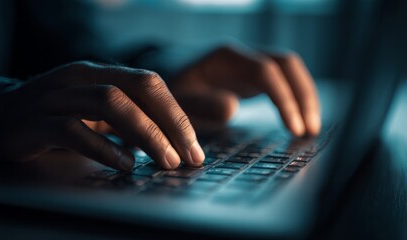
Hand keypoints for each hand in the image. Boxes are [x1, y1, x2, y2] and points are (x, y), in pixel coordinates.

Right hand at [0, 61, 204, 169]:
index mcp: (101, 73)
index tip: (194, 147)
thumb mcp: (96, 111)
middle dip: (170, 123)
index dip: (177, 114)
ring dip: (146, 134)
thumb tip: (173, 140)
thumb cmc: (57, 116)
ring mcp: (58, 96)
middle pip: (137, 89)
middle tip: (189, 156)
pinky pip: (74, 130)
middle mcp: (82, 78)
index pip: (150, 83)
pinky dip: (104, 148)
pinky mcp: (36, 121)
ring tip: (167, 161)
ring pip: (110, 103)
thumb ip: (130, 119)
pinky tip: (125, 165)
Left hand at [171, 45, 320, 136]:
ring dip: (304, 96)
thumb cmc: (171, 89)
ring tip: (310, 129)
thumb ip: (200, 104)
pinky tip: (297, 120)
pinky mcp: (252, 75)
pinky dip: (293, 98)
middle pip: (286, 64)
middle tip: (310, 130)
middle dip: (303, 95)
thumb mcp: (177, 100)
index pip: (266, 71)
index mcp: (225, 57)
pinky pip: (281, 80)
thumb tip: (232, 109)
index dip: (284, 98)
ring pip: (288, 70)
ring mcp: (249, 63)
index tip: (293, 128)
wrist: (166, 72)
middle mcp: (242, 55)